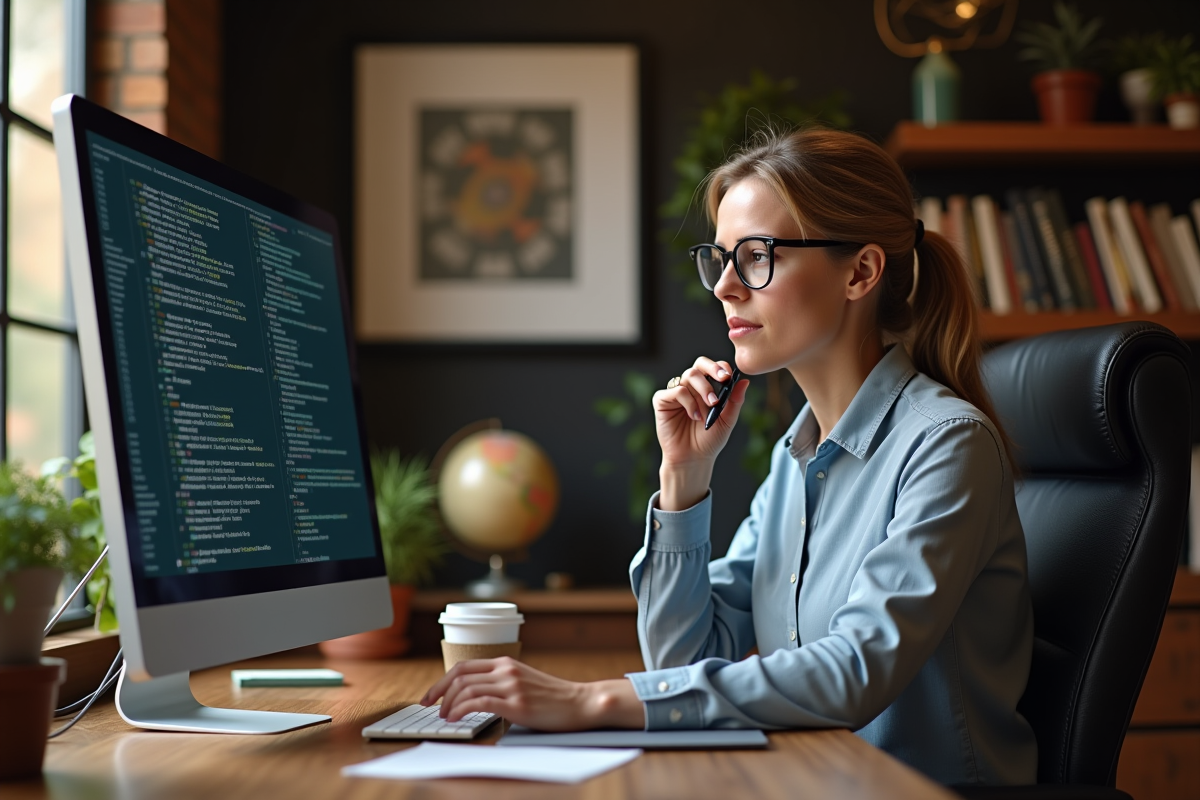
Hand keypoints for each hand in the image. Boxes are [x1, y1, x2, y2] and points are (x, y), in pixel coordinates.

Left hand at [419, 657, 644, 730]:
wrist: (580, 702)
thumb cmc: (552, 697)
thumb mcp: (523, 681)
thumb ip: (501, 684)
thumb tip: (473, 697)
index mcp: (505, 663)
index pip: (463, 666)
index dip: (442, 681)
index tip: (431, 695)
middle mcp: (506, 670)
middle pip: (459, 676)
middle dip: (439, 692)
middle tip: (430, 707)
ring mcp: (511, 686)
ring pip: (466, 688)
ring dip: (449, 704)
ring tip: (444, 717)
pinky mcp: (516, 703)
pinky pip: (479, 702)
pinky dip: (462, 710)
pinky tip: (456, 718)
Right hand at [654, 357, 748, 509]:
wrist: (693, 458)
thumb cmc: (709, 440)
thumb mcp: (727, 420)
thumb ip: (735, 401)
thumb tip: (745, 380)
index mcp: (706, 387)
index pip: (713, 368)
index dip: (720, 367)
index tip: (729, 376)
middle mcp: (690, 386)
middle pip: (699, 364)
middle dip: (712, 370)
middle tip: (723, 379)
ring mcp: (675, 392)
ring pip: (689, 376)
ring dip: (703, 390)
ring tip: (710, 407)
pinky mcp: (662, 400)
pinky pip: (676, 391)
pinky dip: (688, 402)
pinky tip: (694, 416)